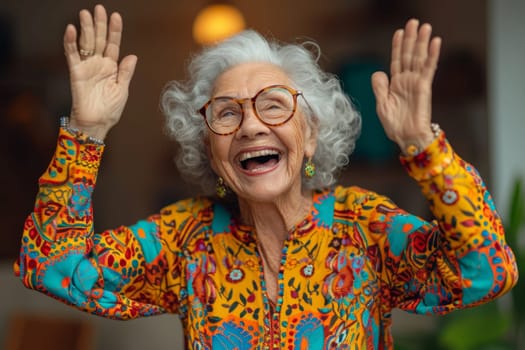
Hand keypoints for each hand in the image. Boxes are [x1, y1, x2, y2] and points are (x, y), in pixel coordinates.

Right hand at [63, 5, 137, 139]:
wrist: (97, 124)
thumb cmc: (110, 110)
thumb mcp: (122, 90)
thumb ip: (125, 72)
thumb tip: (132, 55)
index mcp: (111, 67)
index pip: (113, 45)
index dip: (114, 31)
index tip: (116, 16)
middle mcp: (98, 64)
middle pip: (98, 40)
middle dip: (99, 24)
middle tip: (99, 9)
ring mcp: (87, 67)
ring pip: (86, 44)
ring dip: (86, 29)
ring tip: (86, 14)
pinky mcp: (76, 73)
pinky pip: (72, 55)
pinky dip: (71, 43)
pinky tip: (72, 30)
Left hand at [371, 19, 440, 152]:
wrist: (406, 138)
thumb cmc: (395, 126)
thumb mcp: (381, 106)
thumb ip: (380, 88)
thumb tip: (378, 72)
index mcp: (395, 84)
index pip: (396, 61)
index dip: (397, 47)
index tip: (398, 32)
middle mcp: (406, 81)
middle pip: (409, 55)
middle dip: (410, 39)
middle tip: (413, 22)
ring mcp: (416, 83)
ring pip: (419, 58)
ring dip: (422, 42)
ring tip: (425, 26)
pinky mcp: (424, 87)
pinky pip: (428, 68)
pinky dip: (432, 55)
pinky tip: (435, 42)